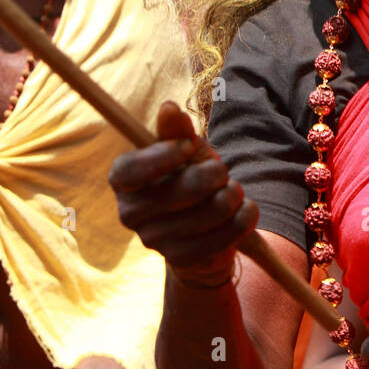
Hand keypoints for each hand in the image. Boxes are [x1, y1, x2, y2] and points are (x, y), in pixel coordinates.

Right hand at [110, 100, 257, 286]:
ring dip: (233, 196)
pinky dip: (242, 220)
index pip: (130, 170)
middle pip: (178, 191)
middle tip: (224, 170)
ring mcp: (154, 240)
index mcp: (123, 180)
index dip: (163, 157)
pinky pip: (222, 238)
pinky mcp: (181, 260)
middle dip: (214, 174)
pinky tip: (245, 211)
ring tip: (234, 191)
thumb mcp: (184, 151)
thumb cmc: (186, 177)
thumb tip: (169, 108)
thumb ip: (177, 131)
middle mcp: (130, 213)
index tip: (193, 144)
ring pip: (209, 213)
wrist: (200, 228)